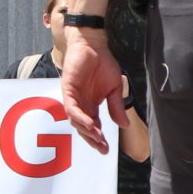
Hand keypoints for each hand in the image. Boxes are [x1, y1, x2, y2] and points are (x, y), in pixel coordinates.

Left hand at [60, 31, 127, 154]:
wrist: (94, 45)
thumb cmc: (103, 63)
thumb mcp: (114, 89)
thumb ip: (116, 107)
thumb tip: (124, 125)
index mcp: (91, 105)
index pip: (93, 127)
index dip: (99, 139)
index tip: (107, 149)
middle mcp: (81, 104)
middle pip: (83, 127)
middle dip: (92, 139)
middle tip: (102, 149)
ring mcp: (73, 97)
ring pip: (75, 121)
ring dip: (87, 130)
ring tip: (98, 137)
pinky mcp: (68, 89)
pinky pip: (71, 108)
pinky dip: (81, 117)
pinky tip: (91, 124)